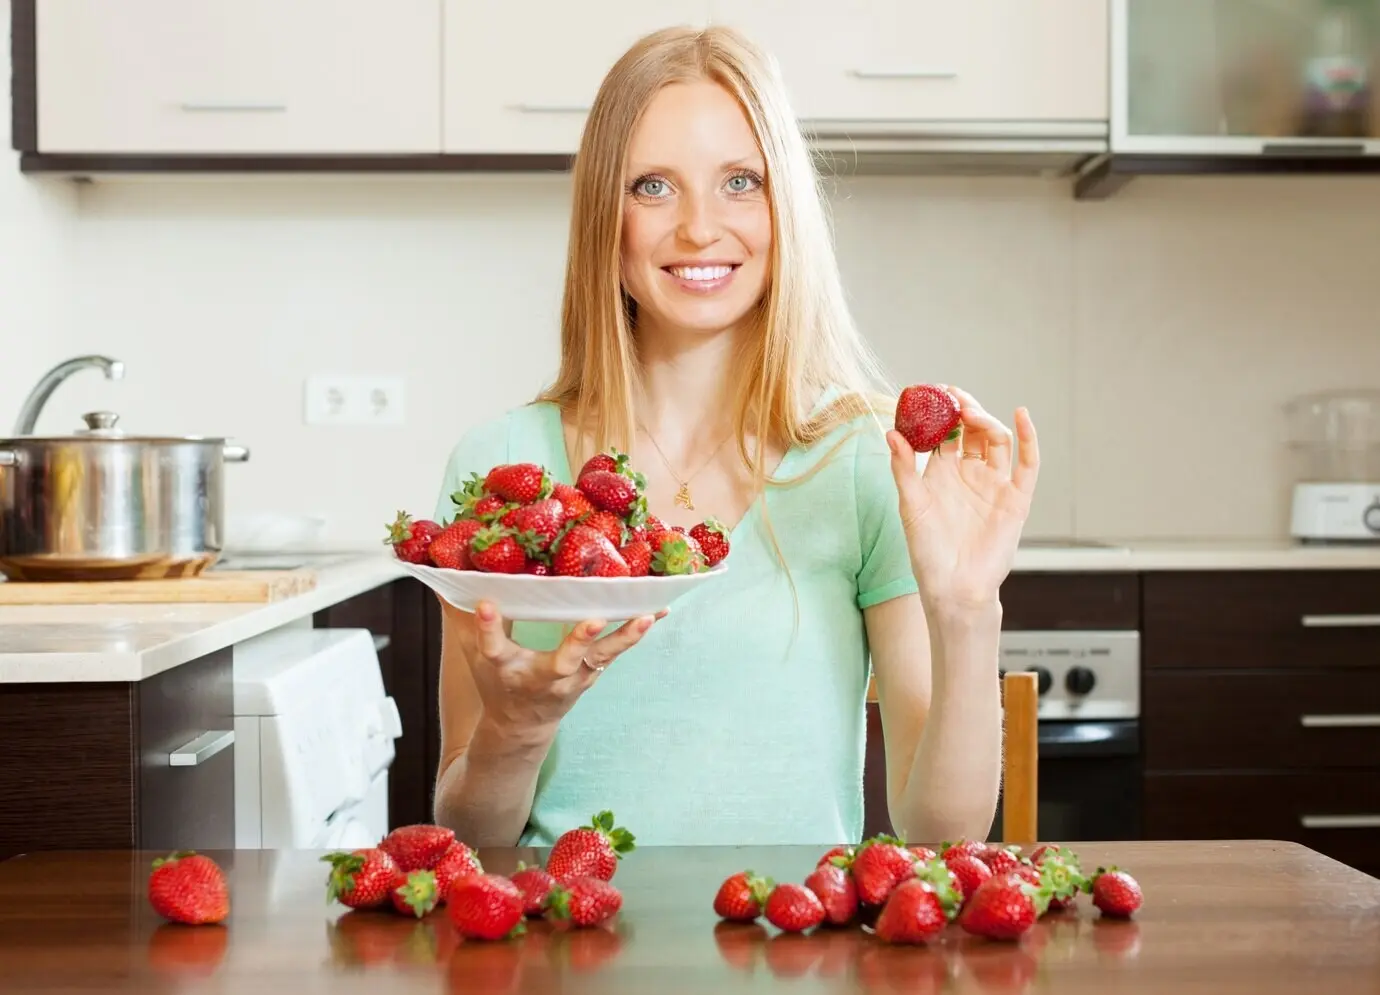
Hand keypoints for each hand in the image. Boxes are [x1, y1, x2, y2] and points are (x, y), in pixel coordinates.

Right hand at [458, 599, 663, 734]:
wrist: (522, 726)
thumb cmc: (497, 682)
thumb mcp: (472, 653)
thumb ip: (460, 614)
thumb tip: (440, 572)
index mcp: (505, 667)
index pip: (492, 646)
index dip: (487, 628)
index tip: (486, 605)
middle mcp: (543, 675)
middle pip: (562, 660)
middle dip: (577, 641)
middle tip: (594, 620)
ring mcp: (574, 676)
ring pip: (602, 656)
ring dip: (625, 638)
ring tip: (646, 616)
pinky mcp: (593, 670)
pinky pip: (619, 650)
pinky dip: (639, 630)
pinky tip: (661, 608)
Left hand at [887, 385, 1038, 612]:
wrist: (953, 587)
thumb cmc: (927, 551)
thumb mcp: (910, 506)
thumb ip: (903, 469)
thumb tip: (890, 432)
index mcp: (943, 473)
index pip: (945, 432)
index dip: (941, 412)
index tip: (931, 392)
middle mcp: (970, 473)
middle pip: (973, 430)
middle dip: (964, 409)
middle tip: (951, 394)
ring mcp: (995, 484)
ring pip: (997, 440)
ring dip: (986, 420)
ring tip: (969, 411)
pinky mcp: (1016, 498)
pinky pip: (1028, 464)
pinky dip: (1029, 438)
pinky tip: (1021, 415)